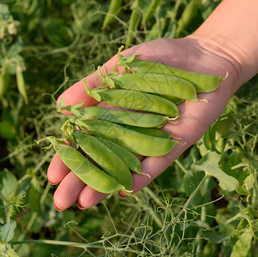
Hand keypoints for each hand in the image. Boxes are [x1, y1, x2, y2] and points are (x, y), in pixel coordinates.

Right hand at [47, 36, 241, 210]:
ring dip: (107, 184)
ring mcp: (155, 138)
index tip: (51, 176)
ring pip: (126, 165)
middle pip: (102, 158)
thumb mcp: (122, 65)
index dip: (69, 158)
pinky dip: (144, 175)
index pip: (86, 141)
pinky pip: (160, 161)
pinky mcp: (179, 141)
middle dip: (82, 179)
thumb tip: (60, 105)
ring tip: (84, 202)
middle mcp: (132, 131)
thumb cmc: (162, 57)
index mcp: (114, 114)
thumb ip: (93, 83)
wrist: (205, 54)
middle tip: (61, 202)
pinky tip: (125, 190)